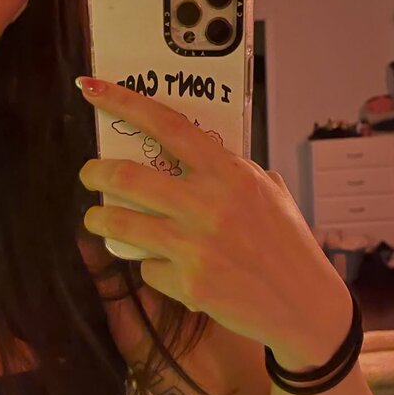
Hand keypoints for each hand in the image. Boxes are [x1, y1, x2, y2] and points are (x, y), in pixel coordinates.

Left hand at [76, 77, 352, 369]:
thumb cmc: (286, 244)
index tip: (91, 89)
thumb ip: (227, 171)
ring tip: (97, 219)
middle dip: (95, 173)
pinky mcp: (189, 285)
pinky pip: (148, 267)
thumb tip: (181, 153)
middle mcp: (209, 205)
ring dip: (99, 220)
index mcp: (229, 173)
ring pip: (122, 225)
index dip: (122, 103)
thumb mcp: (267, 191)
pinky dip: (151, 266)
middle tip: (89, 174)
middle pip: (127, 178)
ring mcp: (196, 247)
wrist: (304, 306)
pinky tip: (170, 269)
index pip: (166, 125)